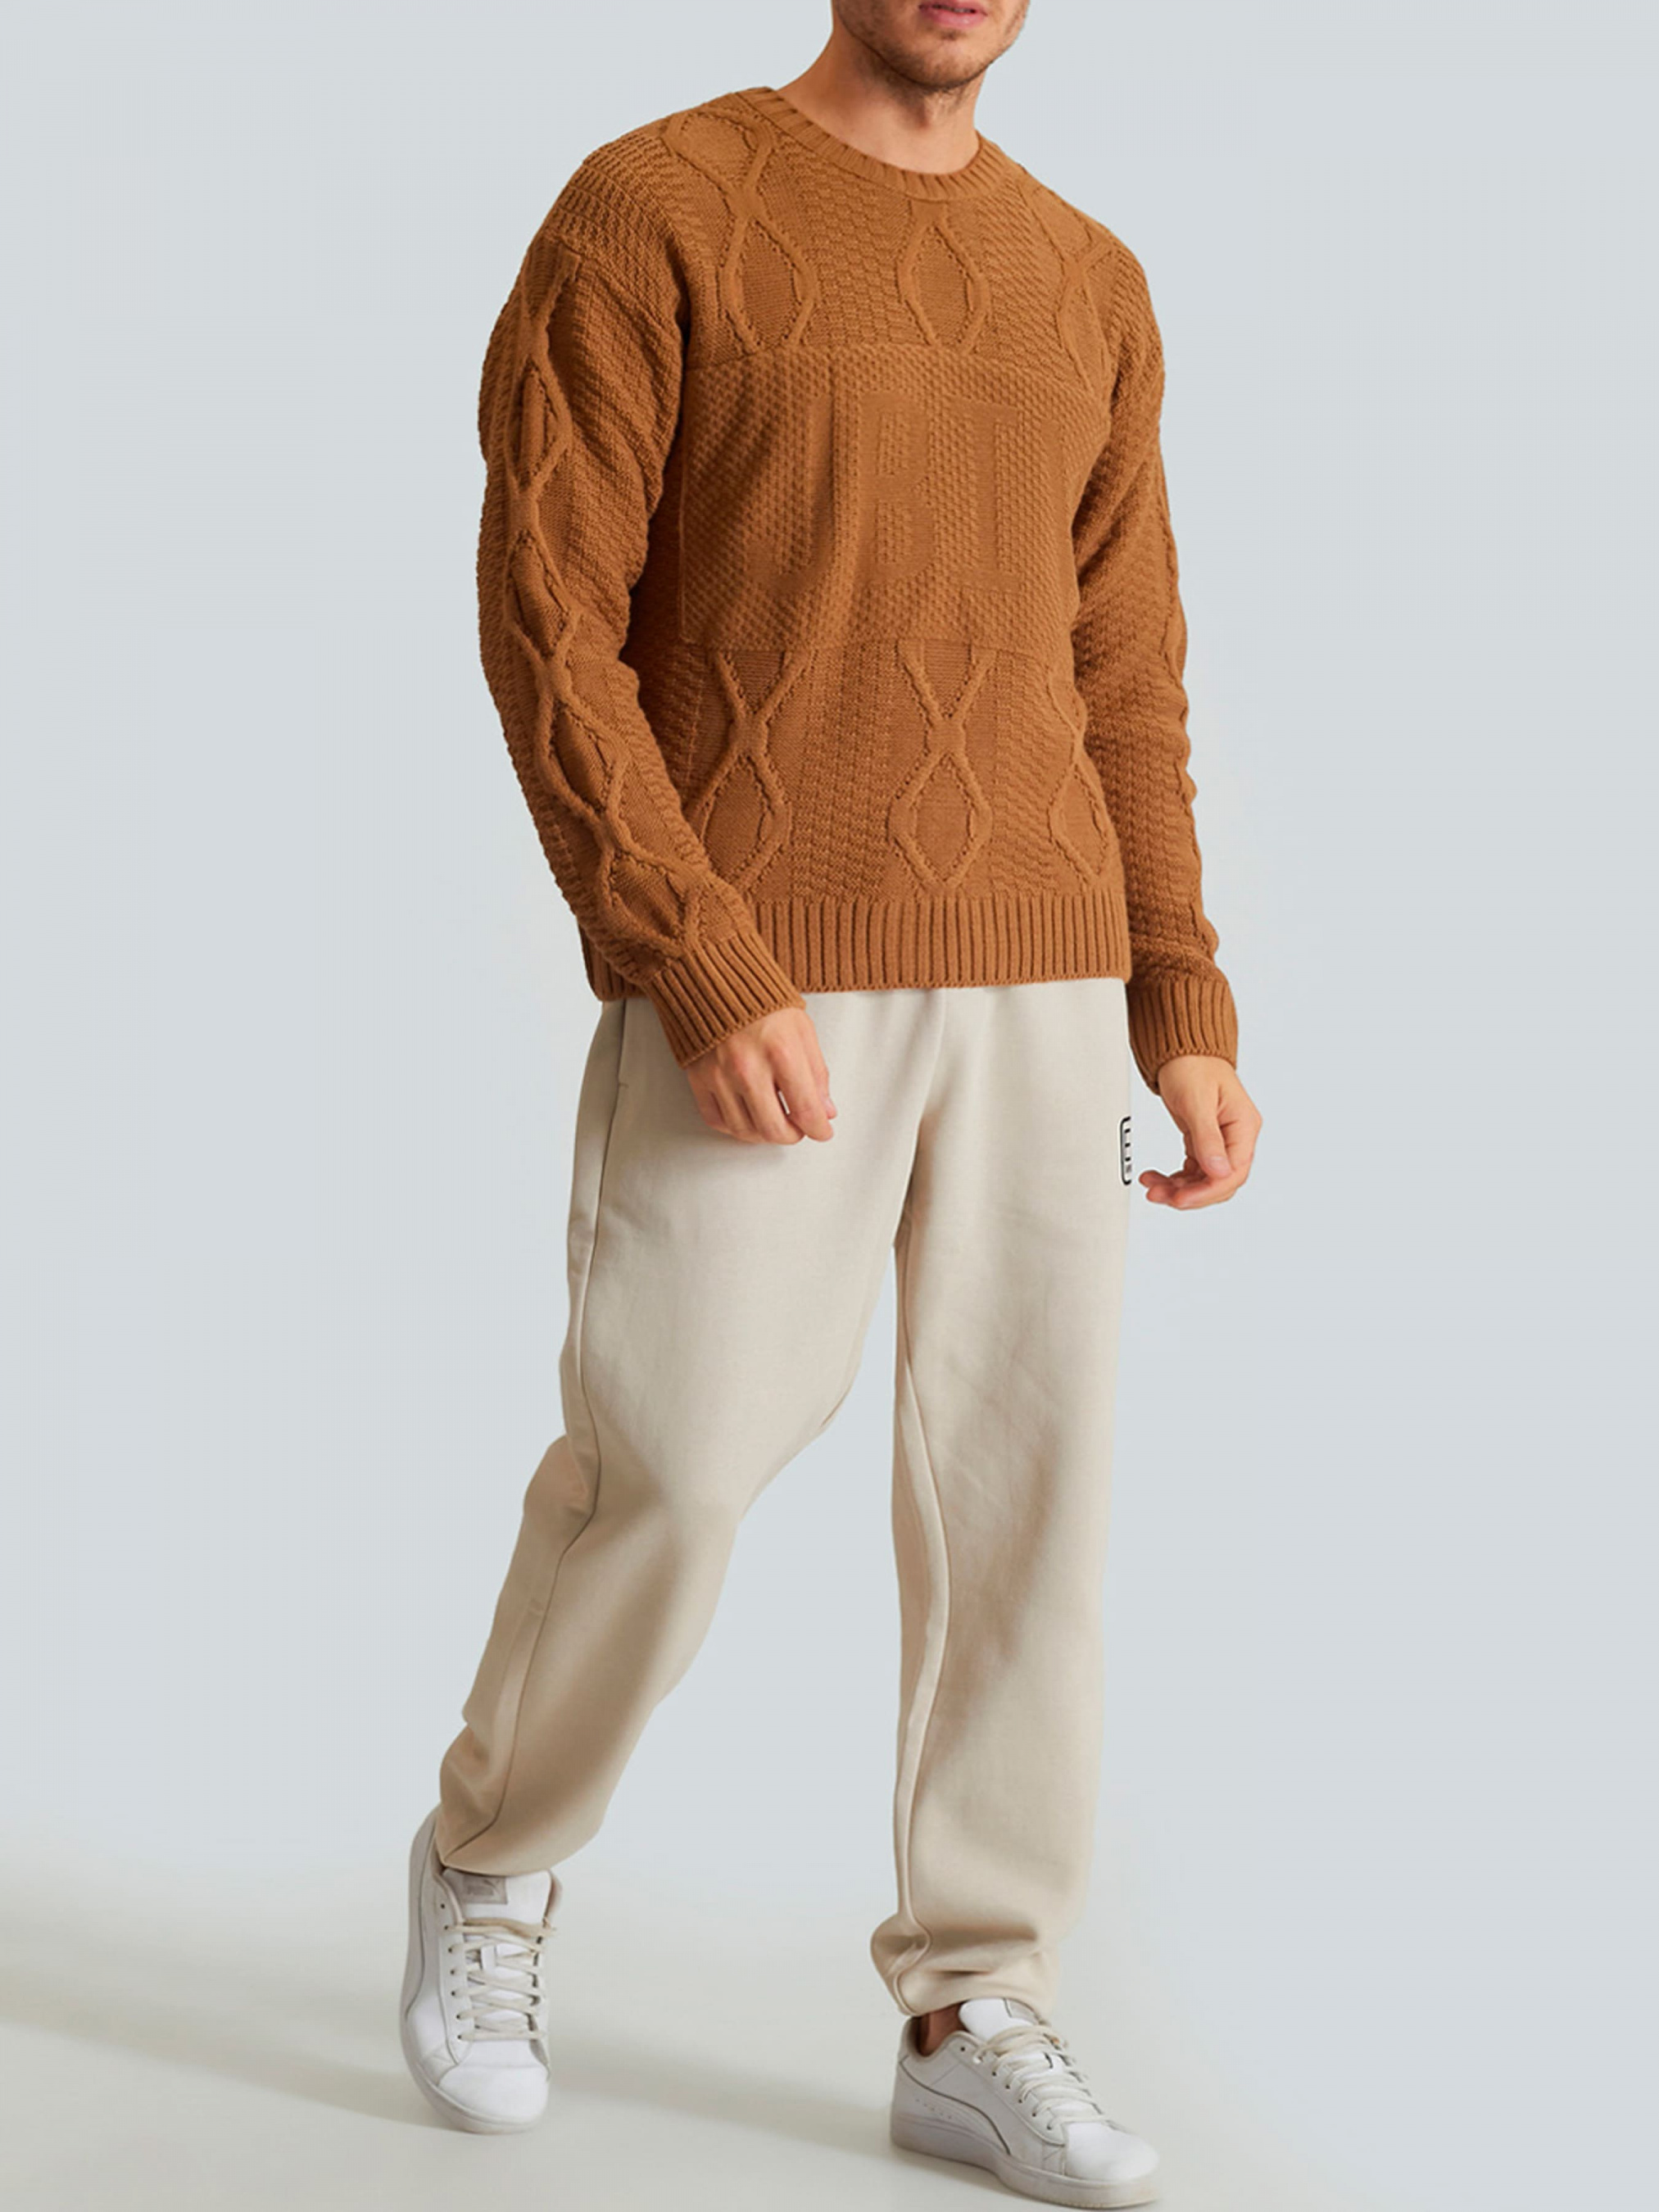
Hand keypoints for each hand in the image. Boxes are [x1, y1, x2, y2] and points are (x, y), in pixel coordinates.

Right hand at [683, 1006, 836, 1144]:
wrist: (714, 978)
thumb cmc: (759, 1001)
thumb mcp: (801, 1029)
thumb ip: (816, 1073)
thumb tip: (825, 1109)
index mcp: (781, 1052)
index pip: (806, 1110)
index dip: (819, 1129)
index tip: (822, 1131)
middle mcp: (748, 1068)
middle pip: (774, 1129)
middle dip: (792, 1136)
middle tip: (798, 1128)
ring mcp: (720, 1075)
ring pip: (745, 1130)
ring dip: (764, 1134)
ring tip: (774, 1121)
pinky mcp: (698, 1078)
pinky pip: (717, 1120)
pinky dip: (735, 1126)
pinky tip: (747, 1116)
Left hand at [1141, 1054, 1259, 1209]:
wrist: (1181, 1051)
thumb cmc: (1193, 1065)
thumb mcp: (1196, 1102)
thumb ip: (1207, 1138)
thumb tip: (1218, 1172)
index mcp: (1244, 1126)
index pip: (1233, 1172)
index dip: (1207, 1191)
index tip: (1181, 1199)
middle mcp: (1236, 1136)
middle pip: (1220, 1182)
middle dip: (1189, 1193)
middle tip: (1160, 1195)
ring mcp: (1220, 1140)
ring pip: (1204, 1180)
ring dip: (1178, 1188)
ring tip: (1152, 1186)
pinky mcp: (1203, 1141)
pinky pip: (1193, 1171)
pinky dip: (1175, 1178)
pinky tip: (1158, 1178)